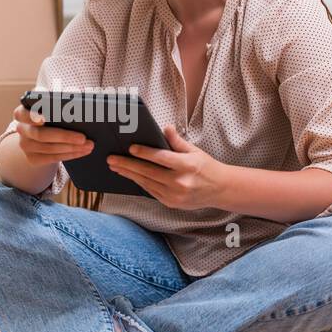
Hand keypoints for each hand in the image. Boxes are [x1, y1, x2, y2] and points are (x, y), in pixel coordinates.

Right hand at [11, 103, 92, 168]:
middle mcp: (22, 129)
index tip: (44, 119)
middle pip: (41, 135)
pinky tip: (82, 151)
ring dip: (71, 148)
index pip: (22, 114)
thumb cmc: (51, 112)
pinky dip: (70, 155)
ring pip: (49, 149)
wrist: (42, 132)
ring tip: (88, 145)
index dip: (32, 117)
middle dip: (64, 137)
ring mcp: (25, 145)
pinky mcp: (33, 158)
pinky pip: (52, 158)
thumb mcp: (53, 102)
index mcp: (22, 112)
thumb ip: (60, 97)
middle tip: (82, 138)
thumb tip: (77, 95)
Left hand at [107, 125, 225, 209]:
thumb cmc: (206, 167)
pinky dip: (139, 183)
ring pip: (146, 183)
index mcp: (187, 166)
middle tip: (112, 159)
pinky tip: (129, 176)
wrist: (219, 190)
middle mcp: (180, 182)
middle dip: (128, 165)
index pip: (161, 158)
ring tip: (116, 167)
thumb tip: (165, 127)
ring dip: (129, 174)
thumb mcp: (195, 151)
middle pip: (149, 172)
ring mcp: (175, 195)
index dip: (145, 153)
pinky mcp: (171, 203)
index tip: (130, 148)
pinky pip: (150, 191)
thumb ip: (177, 141)